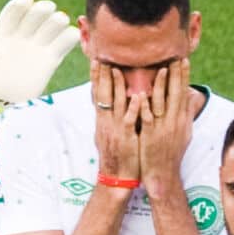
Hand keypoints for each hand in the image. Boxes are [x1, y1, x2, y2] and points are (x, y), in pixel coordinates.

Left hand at [0, 0, 77, 142]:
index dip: (19, 5)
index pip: (13, 13)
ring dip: (58, 19)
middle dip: (42, 9)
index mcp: (5, 32)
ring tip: (61, 20)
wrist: (6, 100)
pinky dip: (70, 36)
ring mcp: (39, 45)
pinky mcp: (51, 57)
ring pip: (52, 25)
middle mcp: (23, 34)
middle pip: (35, 15)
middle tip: (49, 7)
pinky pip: (64, 42)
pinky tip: (72, 35)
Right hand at [91, 60, 143, 182]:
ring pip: (116, 103)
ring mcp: (116, 129)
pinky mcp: (127, 137)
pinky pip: (130, 120)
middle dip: (102, 74)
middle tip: (102, 56)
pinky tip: (137, 96)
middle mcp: (107, 121)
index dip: (96, 77)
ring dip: (117, 85)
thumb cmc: (116, 156)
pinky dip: (133, 108)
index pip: (98, 93)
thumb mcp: (108, 135)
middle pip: (103, 93)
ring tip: (117, 67)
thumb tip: (107, 106)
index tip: (96, 60)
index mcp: (103, 120)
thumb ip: (109, 119)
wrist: (116, 178)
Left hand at [138, 57, 198, 198]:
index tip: (184, 59)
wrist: (163, 175)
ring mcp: (163, 129)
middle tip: (175, 56)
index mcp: (181, 120)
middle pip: (176, 94)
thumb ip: (186, 113)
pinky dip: (145, 106)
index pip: (183, 93)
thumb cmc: (171, 153)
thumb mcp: (184, 132)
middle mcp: (174, 122)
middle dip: (177, 74)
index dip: (184, 76)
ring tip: (161, 68)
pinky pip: (148, 118)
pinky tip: (142, 95)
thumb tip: (193, 98)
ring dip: (162, 86)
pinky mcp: (150, 136)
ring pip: (163, 103)